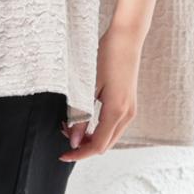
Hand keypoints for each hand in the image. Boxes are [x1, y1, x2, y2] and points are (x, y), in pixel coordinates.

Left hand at [59, 23, 142, 160]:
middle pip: (105, 145)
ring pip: (109, 137)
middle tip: (63, 133)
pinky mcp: (129, 104)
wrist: (126, 39)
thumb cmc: (105, 57)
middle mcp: (127, 114)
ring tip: (70, 124)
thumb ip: (80, 114)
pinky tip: (84, 118)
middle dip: (83, 146)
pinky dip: (98, 129)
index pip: (97, 145)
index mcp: (117, 111)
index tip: (62, 154)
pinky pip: (113, 126)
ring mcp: (130, 110)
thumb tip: (74, 139)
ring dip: (90, 137)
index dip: (79, 154)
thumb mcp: (86, 85)